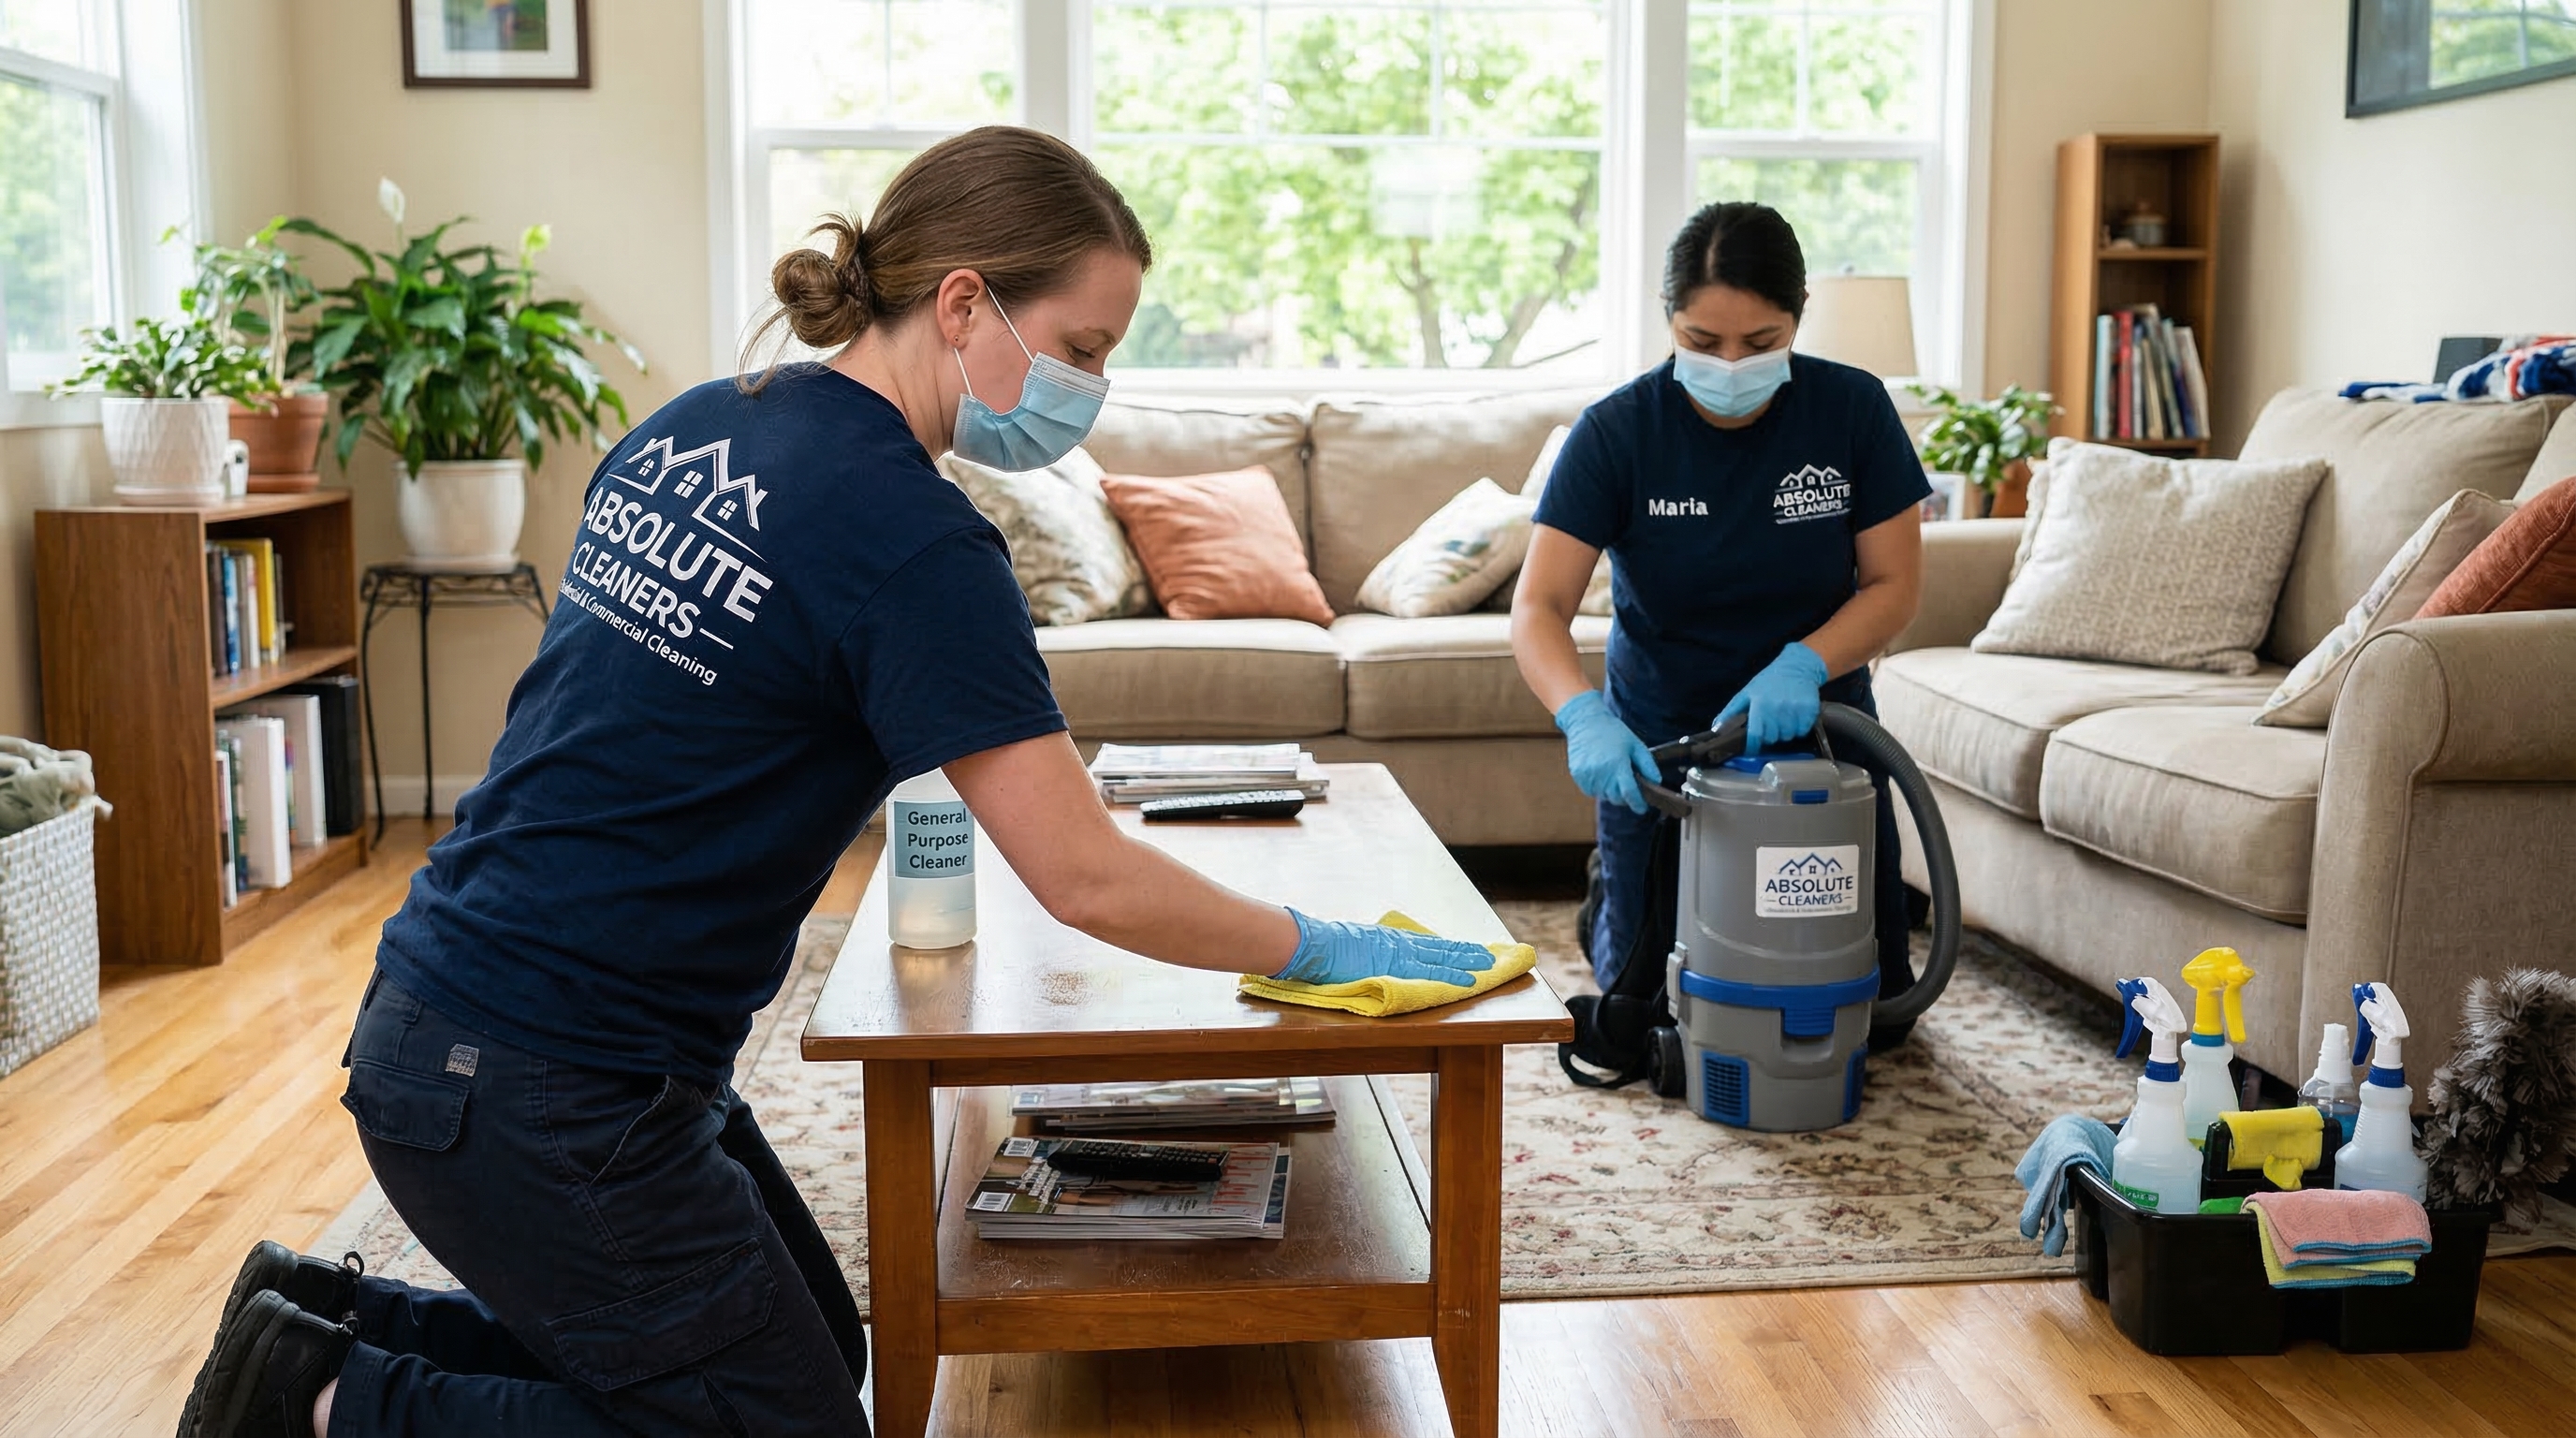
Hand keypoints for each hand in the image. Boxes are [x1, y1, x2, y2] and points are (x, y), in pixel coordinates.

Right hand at [1274, 910, 1498, 986]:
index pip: (1425, 944)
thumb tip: (1370, 956)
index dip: (1447, 948)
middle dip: (1466, 952)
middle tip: (1489, 956)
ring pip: (1442, 958)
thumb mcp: (1352, 943)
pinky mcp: (1399, 968)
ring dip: (1467, 962)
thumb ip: (1368, 951)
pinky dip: (1452, 976)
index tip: (1464, 949)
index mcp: (1389, 939)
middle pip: (1440, 948)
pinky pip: (1432, 973)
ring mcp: (1401, 955)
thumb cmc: (1325, 945)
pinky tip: (1469, 981)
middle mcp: (1399, 943)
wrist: (1315, 945)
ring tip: (1489, 966)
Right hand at [1553, 689, 1658, 813]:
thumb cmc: (1612, 731)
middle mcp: (1602, 772)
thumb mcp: (1636, 745)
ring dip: (1610, 791)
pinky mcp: (1578, 775)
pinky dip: (1598, 787)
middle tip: (1627, 784)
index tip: (1642, 808)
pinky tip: (1600, 773)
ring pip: (1603, 795)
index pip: (1629, 794)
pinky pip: (1591, 791)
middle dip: (1624, 796)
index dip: (1638, 804)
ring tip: (1612, 774)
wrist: (1586, 721)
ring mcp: (1588, 775)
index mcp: (1618, 765)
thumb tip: (1655, 782)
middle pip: (1616, 798)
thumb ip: (1648, 765)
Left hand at [1715, 642, 1828, 750]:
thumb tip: (1716, 728)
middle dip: (1770, 735)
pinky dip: (1799, 728)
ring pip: (1788, 736)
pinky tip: (1795, 717)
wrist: (1797, 667)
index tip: (1753, 748)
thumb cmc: (1769, 681)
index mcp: (1760, 704)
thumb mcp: (1747, 692)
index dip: (1753, 746)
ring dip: (1785, 732)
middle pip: (1773, 738)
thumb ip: (1731, 711)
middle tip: (1771, 725)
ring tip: (1783, 719)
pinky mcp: (1810, 710)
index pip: (1756, 735)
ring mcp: (1796, 710)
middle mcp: (1778, 708)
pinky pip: (1803, 730)